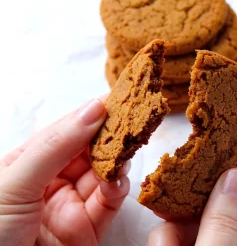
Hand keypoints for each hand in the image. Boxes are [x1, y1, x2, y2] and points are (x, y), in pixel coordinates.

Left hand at [0, 98, 129, 245]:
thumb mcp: (15, 181)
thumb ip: (56, 146)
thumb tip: (93, 109)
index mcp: (28, 163)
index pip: (65, 131)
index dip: (89, 115)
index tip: (115, 99)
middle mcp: (51, 180)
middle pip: (88, 151)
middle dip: (110, 136)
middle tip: (131, 121)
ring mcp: (71, 204)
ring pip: (103, 173)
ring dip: (117, 161)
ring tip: (127, 149)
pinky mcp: (88, 227)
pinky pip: (109, 202)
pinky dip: (118, 188)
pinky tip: (118, 180)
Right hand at [147, 169, 236, 245]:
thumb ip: (224, 223)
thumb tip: (236, 176)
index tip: (222, 172)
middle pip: (224, 216)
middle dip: (197, 206)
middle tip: (177, 188)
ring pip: (194, 227)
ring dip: (173, 228)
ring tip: (163, 234)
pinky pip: (174, 239)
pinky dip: (164, 241)